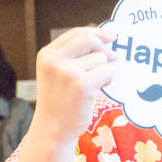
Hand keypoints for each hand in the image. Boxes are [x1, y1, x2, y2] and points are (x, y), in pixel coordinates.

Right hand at [29, 27, 116, 144]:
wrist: (52, 129)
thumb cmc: (60, 101)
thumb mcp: (58, 73)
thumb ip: (74, 55)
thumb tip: (106, 40)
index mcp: (46, 55)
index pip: (76, 33)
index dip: (96, 33)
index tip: (110, 37)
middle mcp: (54, 61)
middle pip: (89, 39)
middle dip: (105, 48)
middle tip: (114, 58)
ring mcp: (67, 72)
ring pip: (102, 58)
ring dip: (105, 70)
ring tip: (94, 85)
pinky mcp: (82, 84)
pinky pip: (107, 71)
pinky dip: (109, 80)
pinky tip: (99, 89)